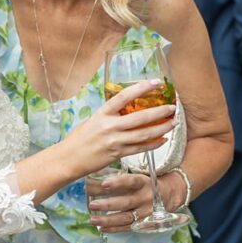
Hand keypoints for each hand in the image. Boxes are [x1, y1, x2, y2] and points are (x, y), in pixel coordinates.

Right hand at [60, 80, 176, 177]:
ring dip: (161, 128)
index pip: (124, 96)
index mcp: (102, 114)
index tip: (155, 82)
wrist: (68, 159)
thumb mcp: (92, 120)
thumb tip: (126, 109)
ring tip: (172, 123)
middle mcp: (109, 127)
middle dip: (159, 112)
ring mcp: (115, 142)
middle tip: (172, 108)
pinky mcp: (118, 155)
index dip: (141, 88)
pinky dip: (153, 144)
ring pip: (144, 134)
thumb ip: (109, 115)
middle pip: (140, 118)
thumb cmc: (79, 139)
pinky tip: (162, 139)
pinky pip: (140, 149)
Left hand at [86, 171, 183, 233]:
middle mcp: (145, 198)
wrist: (167, 196)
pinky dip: (114, 229)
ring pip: (125, 217)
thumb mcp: (138, 177)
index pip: (131, 181)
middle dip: (108, 205)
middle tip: (92, 204)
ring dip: (108, 219)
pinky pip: (127, 227)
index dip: (118, 183)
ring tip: (93, 219)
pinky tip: (101, 228)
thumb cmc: (145, 184)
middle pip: (126, 202)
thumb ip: (120, 180)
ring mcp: (145, 213)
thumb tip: (92, 182)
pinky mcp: (143, 223)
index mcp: (144, 183)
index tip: (104, 184)